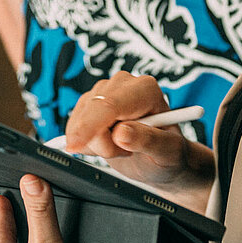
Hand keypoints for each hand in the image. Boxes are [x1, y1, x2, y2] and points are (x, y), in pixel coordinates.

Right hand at [63, 72, 214, 209]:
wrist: (159, 158)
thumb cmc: (168, 152)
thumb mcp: (167, 152)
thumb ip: (148, 140)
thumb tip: (122, 133)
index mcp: (146, 90)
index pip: (110, 105)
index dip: (90, 126)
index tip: (76, 146)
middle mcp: (123, 84)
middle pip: (92, 112)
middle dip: (101, 143)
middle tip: (126, 152)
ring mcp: (104, 92)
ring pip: (79, 120)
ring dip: (96, 144)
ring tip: (122, 147)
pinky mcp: (90, 103)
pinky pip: (73, 125)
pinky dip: (86, 142)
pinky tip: (107, 144)